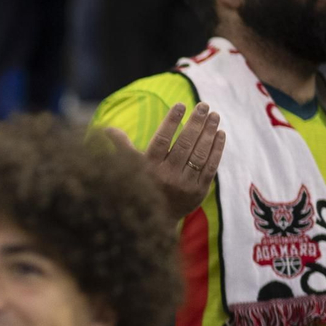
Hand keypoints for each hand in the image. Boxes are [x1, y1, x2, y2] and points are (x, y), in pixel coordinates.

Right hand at [100, 101, 224, 220]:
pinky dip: (216, 149)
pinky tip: (220, 134)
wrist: (155, 220)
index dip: (170, 122)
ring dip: (209, 132)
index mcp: (148, 168)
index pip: (160, 141)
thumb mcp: (131, 168)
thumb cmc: (142, 186)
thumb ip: (122, 146)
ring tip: (214, 115)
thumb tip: (105, 129)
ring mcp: (184, 184)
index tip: (180, 105)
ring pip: (199, 154)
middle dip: (195, 123)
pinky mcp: (199, 191)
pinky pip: (210, 167)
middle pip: (183, 145)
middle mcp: (166, 176)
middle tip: (203, 105)